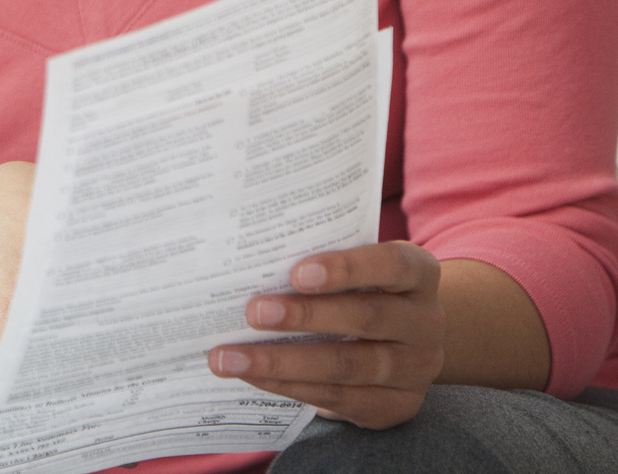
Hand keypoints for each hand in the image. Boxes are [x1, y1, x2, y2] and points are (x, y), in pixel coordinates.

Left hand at [208, 241, 444, 427]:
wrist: (404, 338)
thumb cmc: (361, 286)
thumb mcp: (354, 263)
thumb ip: (319, 255)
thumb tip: (249, 256)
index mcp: (419, 272)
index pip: (391, 264)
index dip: (346, 268)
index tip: (297, 272)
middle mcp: (426, 321)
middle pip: (366, 318)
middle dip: (305, 316)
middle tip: (253, 313)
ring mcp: (416, 368)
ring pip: (347, 365)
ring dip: (283, 362)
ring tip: (231, 357)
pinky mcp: (396, 404)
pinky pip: (339, 398)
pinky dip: (290, 386)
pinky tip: (254, 377)